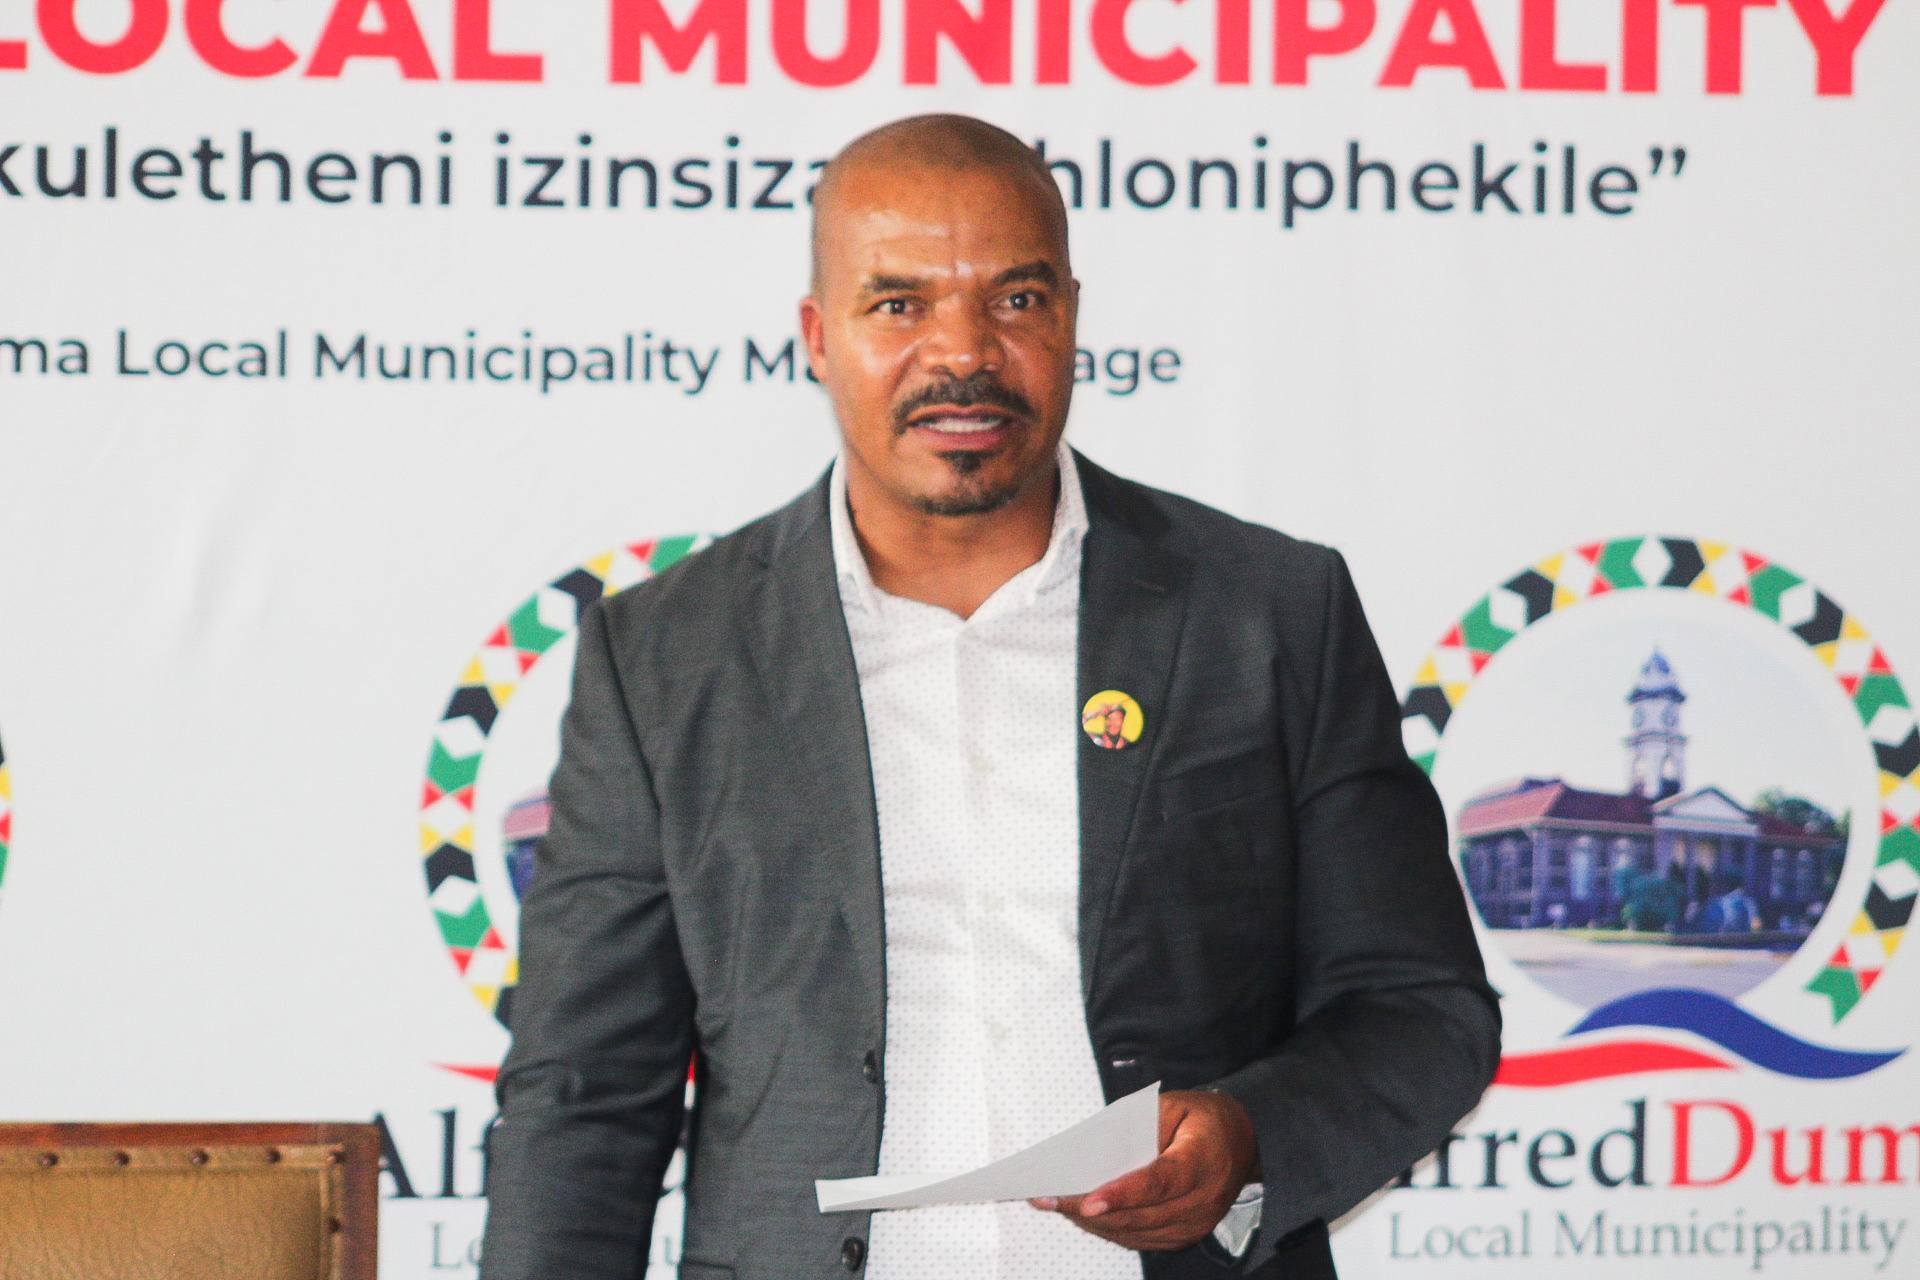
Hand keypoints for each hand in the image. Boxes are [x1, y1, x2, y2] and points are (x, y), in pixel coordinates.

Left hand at [1029, 1089, 1259, 1252]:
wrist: (1242, 1144)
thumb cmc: (1202, 1121)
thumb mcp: (1176, 1104)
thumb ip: (1140, 1123)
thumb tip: (1097, 1146)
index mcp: (1201, 1162)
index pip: (1159, 1183)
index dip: (1122, 1194)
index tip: (1087, 1200)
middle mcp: (1200, 1202)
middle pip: (1139, 1214)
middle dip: (1087, 1208)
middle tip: (1047, 1197)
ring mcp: (1192, 1225)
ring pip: (1133, 1232)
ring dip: (1090, 1221)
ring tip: (1053, 1202)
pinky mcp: (1182, 1237)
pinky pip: (1139, 1239)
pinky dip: (1107, 1227)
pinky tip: (1079, 1212)